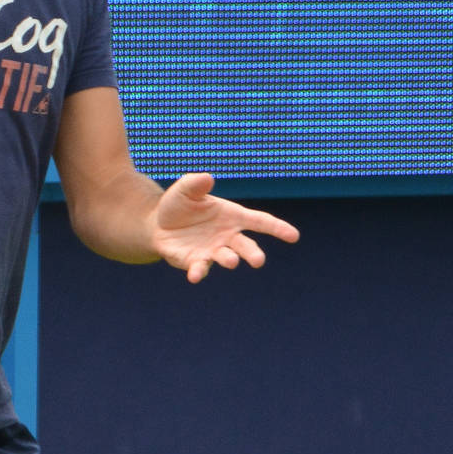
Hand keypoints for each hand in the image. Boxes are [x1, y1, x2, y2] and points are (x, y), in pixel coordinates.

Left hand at [151, 173, 299, 283]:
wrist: (158, 224)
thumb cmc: (179, 204)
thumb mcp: (185, 189)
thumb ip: (196, 183)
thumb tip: (207, 178)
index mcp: (233, 216)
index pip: (261, 222)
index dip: (278, 228)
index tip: (294, 236)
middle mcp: (227, 236)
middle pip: (246, 246)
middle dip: (253, 253)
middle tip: (258, 261)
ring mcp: (212, 251)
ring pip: (226, 257)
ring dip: (229, 260)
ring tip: (231, 261)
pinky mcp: (195, 261)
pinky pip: (199, 268)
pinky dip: (198, 272)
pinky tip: (194, 276)